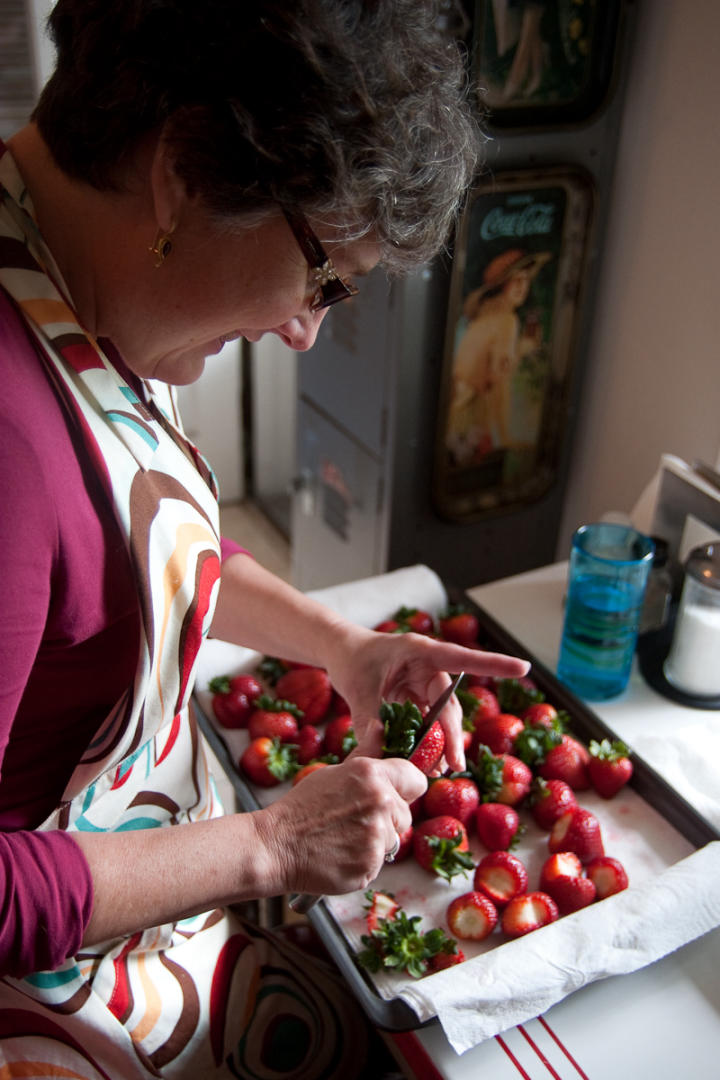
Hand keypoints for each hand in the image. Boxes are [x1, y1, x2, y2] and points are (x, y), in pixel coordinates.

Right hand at [257, 755, 424, 896]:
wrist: (276, 845)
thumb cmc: (303, 807)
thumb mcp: (334, 771)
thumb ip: (366, 752)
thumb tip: (380, 726)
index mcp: (372, 775)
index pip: (416, 780)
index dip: (406, 788)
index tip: (395, 795)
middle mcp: (380, 803)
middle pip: (406, 814)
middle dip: (387, 819)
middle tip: (354, 820)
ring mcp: (376, 838)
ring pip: (393, 841)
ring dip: (375, 843)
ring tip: (344, 838)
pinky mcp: (370, 866)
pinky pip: (379, 864)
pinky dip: (363, 863)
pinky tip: (341, 855)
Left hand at [323, 626, 529, 772]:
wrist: (342, 653)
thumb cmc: (353, 660)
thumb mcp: (359, 689)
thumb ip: (370, 720)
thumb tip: (378, 755)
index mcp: (421, 653)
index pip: (462, 658)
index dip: (494, 664)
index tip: (523, 668)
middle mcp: (429, 668)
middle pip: (449, 704)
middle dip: (453, 735)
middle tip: (455, 763)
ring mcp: (425, 685)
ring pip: (442, 718)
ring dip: (441, 744)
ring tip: (440, 770)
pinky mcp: (419, 699)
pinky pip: (430, 724)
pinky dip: (428, 744)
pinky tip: (427, 764)